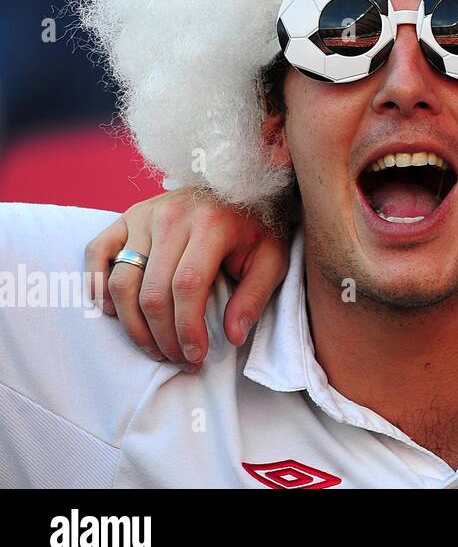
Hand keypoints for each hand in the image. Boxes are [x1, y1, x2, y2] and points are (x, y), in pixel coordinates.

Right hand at [85, 188, 288, 367]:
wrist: (239, 188)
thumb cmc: (255, 230)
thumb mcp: (272, 259)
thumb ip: (255, 297)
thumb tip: (233, 336)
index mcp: (212, 225)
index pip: (187, 287)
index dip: (187, 328)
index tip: (195, 356)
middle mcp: (173, 217)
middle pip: (152, 291)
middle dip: (162, 336)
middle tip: (176, 357)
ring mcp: (145, 215)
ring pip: (122, 281)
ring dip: (132, 324)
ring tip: (153, 346)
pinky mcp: (126, 216)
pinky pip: (97, 252)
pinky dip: (97, 285)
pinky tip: (115, 312)